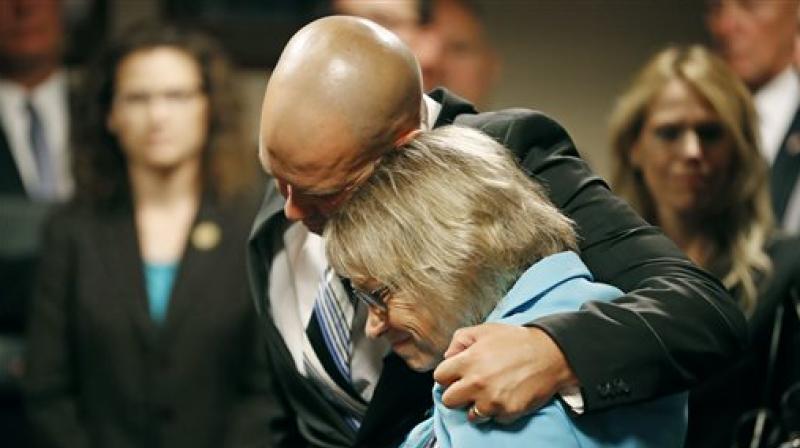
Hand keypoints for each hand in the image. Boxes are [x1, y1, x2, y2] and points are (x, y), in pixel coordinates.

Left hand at [433, 323, 577, 422]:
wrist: (551, 354)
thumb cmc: (517, 340)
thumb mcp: (485, 330)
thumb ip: (460, 340)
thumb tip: (448, 357)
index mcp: (468, 361)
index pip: (439, 377)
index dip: (448, 375)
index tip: (457, 375)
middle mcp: (476, 383)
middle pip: (448, 400)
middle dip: (457, 394)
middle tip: (470, 386)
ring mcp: (492, 400)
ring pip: (470, 415)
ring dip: (477, 406)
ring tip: (490, 392)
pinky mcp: (507, 412)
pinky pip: (493, 419)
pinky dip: (498, 411)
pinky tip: (506, 396)